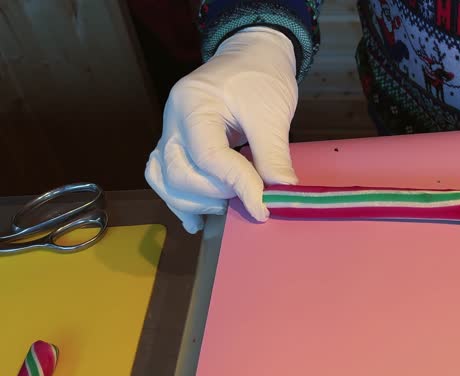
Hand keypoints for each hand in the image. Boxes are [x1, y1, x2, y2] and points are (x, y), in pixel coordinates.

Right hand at [145, 26, 298, 233]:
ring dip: (196, 203)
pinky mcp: (176, 145)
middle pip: (179, 173)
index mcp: (193, 103)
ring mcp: (170, 133)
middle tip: (250, 197)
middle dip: (216, 194)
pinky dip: (180, 202)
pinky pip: (164, 179)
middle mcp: (173, 120)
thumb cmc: (261, 76)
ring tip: (228, 207)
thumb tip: (281, 193)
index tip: (263, 206)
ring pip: (164, 180)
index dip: (236, 185)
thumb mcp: (272, 113)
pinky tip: (198, 221)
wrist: (252, 56)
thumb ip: (273, 155)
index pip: (208, 156)